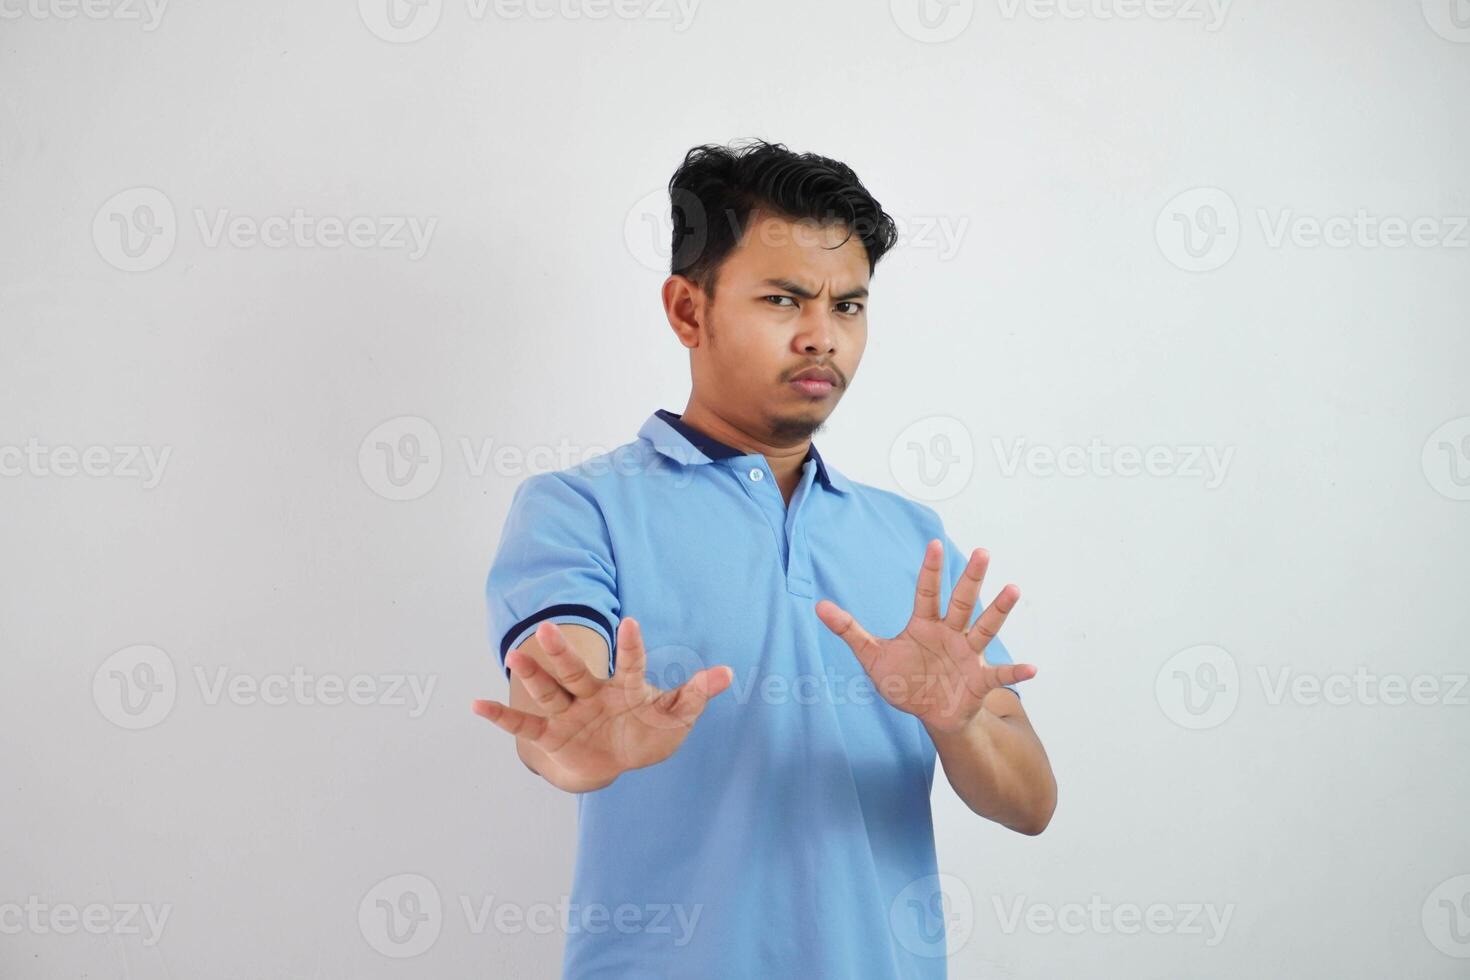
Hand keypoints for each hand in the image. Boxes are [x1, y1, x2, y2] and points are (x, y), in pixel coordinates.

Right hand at [472, 617, 731, 790]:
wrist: (612, 761)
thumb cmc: (644, 734)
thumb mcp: (674, 720)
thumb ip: (694, 696)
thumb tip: (726, 673)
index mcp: (624, 689)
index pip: (630, 664)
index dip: (632, 646)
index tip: (632, 623)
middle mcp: (592, 695)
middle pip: (576, 672)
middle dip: (563, 653)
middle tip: (548, 627)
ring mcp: (569, 714)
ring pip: (550, 692)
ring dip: (534, 677)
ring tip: (515, 656)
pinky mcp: (552, 735)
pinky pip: (524, 726)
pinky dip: (501, 719)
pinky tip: (476, 705)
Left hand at [814, 539, 1035, 733]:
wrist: (929, 714)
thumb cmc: (904, 681)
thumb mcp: (873, 657)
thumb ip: (850, 630)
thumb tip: (819, 606)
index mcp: (925, 625)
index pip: (927, 592)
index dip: (931, 571)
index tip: (934, 544)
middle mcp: (951, 633)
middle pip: (961, 602)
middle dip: (971, 579)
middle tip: (982, 552)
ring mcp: (968, 655)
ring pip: (984, 628)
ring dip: (998, 611)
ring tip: (1012, 589)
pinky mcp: (980, 680)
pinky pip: (1000, 675)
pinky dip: (1016, 672)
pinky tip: (1032, 668)